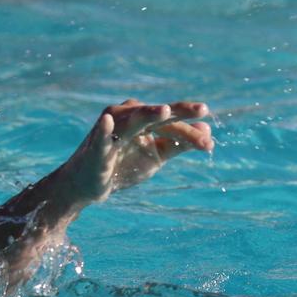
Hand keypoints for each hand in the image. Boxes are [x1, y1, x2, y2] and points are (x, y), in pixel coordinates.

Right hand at [57, 100, 212, 207]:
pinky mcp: (96, 146)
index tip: (209, 145)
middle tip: (203, 110)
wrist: (87, 186)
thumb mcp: (156, 156)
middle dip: (180, 114)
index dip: (191, 132)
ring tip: (165, 110)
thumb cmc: (122, 166)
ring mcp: (111, 129)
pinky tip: (107, 121)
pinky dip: (104, 129)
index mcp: (145, 120)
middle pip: (158, 116)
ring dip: (148, 114)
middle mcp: (129, 117)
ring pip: (133, 120)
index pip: (172, 123)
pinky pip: (101, 136)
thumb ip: (180, 143)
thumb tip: (208, 129)